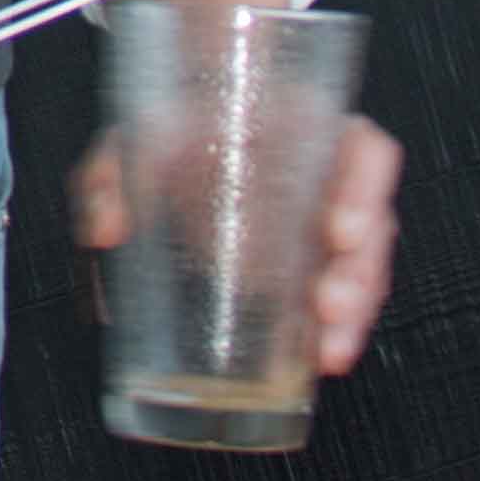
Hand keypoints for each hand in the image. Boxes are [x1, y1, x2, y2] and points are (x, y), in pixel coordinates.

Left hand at [66, 0, 397, 375]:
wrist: (179, 122)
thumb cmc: (174, 122)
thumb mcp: (134, 134)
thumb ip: (110, 174)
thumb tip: (104, 231)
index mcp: (311, 131)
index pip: (366, 154)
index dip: (365, 192)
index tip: (340, 232)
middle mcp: (330, 176)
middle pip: (374, 224)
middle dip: (359, 275)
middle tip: (328, 308)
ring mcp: (325, 220)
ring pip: (364, 266)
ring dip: (355, 311)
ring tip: (329, 353)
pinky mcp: (309, 259)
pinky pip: (340, 291)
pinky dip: (336, 326)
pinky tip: (320, 358)